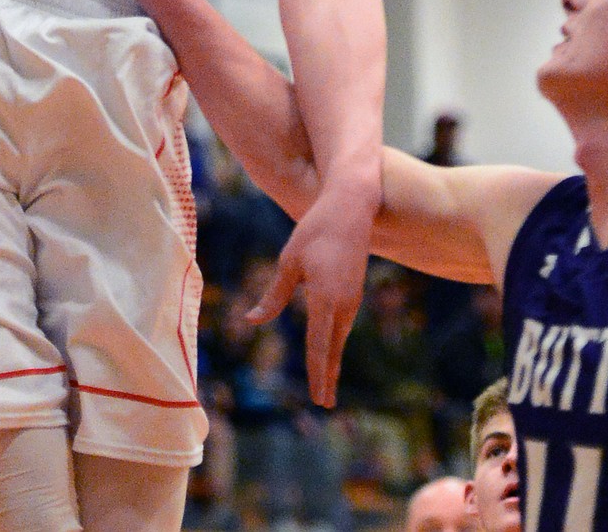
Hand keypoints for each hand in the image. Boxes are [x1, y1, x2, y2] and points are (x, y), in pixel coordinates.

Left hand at [248, 181, 372, 407]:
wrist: (352, 205)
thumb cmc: (316, 229)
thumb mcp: (289, 260)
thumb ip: (274, 295)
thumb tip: (252, 320)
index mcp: (326, 297)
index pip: (319, 344)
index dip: (317, 373)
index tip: (318, 398)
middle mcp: (344, 301)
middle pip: (334, 346)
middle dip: (328, 375)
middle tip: (325, 403)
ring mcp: (353, 295)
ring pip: (340, 335)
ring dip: (333, 358)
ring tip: (327, 382)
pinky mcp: (355, 288)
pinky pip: (344, 321)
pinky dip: (337, 339)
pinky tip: (331, 347)